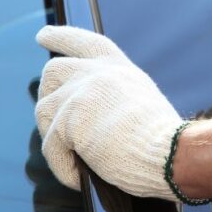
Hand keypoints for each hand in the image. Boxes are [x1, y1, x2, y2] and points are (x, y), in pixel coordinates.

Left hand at [35, 26, 186, 201]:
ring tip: (78, 156)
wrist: (167, 150)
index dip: (63, 37)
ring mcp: (79, 93)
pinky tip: (80, 176)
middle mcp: (96, 72)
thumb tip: (87, 113)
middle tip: (50, 116)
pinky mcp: (67, 120)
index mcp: (118, 67)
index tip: (43, 36)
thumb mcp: (140, 99)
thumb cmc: (161, 136)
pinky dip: (63, 165)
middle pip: (54, 71)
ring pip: (45, 110)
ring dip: (55, 136)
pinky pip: (51, 147)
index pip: (85, 42)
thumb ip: (112, 94)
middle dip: (47, 92)